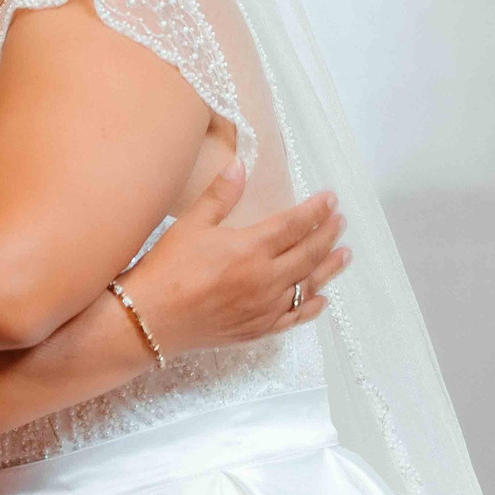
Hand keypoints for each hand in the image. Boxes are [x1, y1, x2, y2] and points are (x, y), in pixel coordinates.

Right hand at [117, 164, 347, 354]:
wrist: (149, 321)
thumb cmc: (166, 270)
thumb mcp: (190, 225)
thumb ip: (221, 195)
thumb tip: (240, 165)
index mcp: (251, 248)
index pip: (295, 224)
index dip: (316, 210)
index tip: (330, 199)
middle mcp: (266, 279)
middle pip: (309, 253)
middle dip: (327, 234)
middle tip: (340, 221)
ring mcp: (265, 307)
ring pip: (309, 285)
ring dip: (329, 268)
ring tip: (344, 254)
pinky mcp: (258, 329)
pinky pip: (295, 318)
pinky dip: (312, 307)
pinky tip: (322, 299)